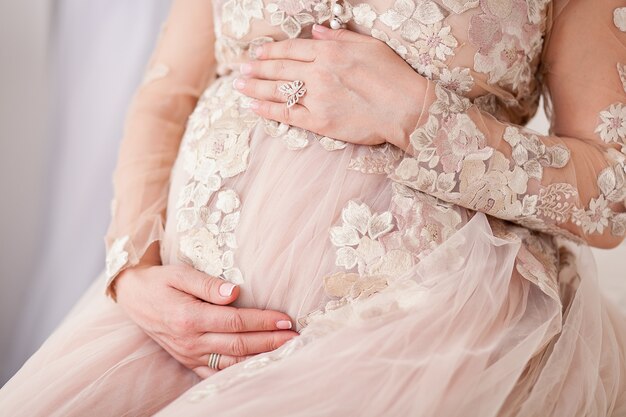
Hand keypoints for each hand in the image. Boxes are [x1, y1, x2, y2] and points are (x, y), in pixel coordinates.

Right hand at [115, 263, 298, 378]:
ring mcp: (189, 354)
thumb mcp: (180, 274)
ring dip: (260, 358)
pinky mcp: (188, 360)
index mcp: (190, 318)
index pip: (236, 322)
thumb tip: (235, 292)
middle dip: (270, 342)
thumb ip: (208, 284)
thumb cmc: (160, 281)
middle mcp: (191, 341)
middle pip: (239, 345)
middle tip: (296, 338)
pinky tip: (257, 368)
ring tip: (285, 352)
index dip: (263, 321)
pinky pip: (216, 373)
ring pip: (231, 363)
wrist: (134, 297)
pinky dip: (238, 373)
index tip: (286, 319)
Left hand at [234, 24, 425, 147]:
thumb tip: (314, 32)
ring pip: (278, 91)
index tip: (258, 52)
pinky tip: (252, 105)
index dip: (271, 50)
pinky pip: (286, 114)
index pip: (292, 49)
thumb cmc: (393, 76)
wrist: (406, 109)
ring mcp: (317, 98)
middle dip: (257, 67)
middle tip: (242, 68)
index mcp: (330, 52)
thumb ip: (338, 38)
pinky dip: (267, 109)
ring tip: (239, 85)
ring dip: (255, 86)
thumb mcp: (369, 46)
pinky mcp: (319, 122)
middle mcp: (319, 73)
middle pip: (279, 69)